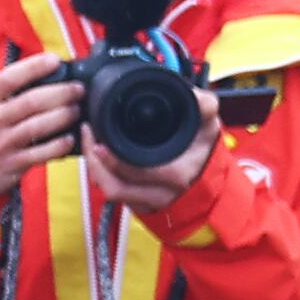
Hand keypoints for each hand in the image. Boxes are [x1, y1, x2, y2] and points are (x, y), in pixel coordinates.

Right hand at [0, 57, 86, 199]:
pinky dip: (59, 145)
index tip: (55, 60)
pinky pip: (41, 153)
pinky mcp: (13, 164)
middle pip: (30, 102)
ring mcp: (2, 143)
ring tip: (76, 109)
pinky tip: (69, 138)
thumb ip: (7, 92)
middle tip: (78, 89)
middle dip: (60, 93)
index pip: (9, 78)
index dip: (34, 67)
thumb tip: (46, 75)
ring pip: (38, 126)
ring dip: (63, 116)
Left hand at [86, 95, 220, 212]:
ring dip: (96, 169)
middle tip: (88, 134)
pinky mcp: (141, 204)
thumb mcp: (210, 127)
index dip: (111, 158)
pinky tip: (100, 157)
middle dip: (95, 160)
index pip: (136, 172)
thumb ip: (205, 107)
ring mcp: (150, 201)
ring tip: (90, 144)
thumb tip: (195, 95)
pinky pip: (117, 194)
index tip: (97, 133)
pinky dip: (104, 175)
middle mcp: (161, 194)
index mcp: (177, 175)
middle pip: (115, 186)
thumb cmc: (207, 155)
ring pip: (113, 191)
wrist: (210, 179)